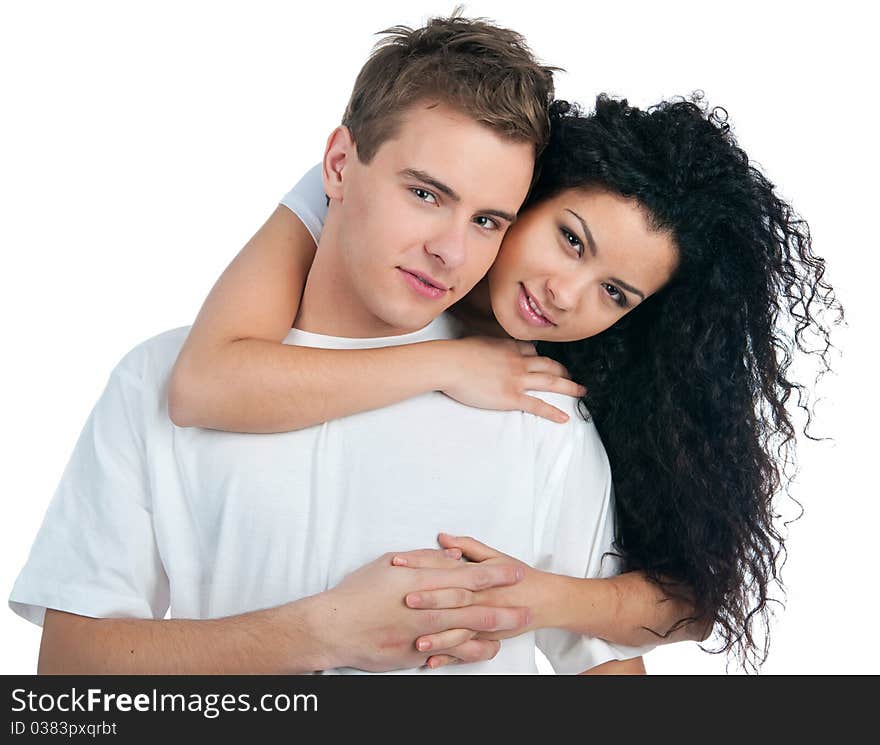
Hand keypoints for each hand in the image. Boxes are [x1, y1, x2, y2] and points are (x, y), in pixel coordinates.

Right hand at [311, 548, 529, 672]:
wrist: (334, 626)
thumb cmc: (358, 591)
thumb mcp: (390, 563)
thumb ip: (423, 560)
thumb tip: (451, 557)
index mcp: (418, 581)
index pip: (464, 575)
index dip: (493, 574)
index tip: (514, 572)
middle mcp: (423, 607)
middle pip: (471, 604)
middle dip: (503, 602)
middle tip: (528, 602)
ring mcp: (419, 633)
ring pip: (465, 630)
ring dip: (494, 626)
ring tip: (517, 624)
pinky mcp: (414, 654)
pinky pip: (449, 652)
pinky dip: (471, 650)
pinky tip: (488, 648)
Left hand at [400, 534, 557, 669]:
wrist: (544, 601)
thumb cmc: (518, 577)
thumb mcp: (494, 556)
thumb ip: (467, 546)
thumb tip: (443, 537)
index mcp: (480, 576)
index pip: (447, 567)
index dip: (422, 564)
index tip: (398, 563)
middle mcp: (482, 599)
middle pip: (453, 598)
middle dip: (429, 599)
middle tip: (404, 599)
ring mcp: (484, 621)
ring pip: (460, 630)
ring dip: (438, 635)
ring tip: (417, 640)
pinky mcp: (486, 638)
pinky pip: (467, 650)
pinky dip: (449, 655)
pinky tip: (430, 660)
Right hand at [438, 336, 585, 423]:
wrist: (449, 363)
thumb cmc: (456, 354)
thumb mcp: (477, 342)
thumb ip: (489, 346)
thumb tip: (487, 350)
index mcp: (508, 347)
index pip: (532, 350)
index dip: (542, 356)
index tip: (548, 360)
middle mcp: (518, 361)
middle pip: (548, 364)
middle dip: (563, 370)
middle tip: (572, 375)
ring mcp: (517, 379)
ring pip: (550, 381)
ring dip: (569, 386)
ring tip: (581, 392)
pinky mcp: (511, 397)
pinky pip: (537, 405)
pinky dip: (553, 412)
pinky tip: (564, 418)